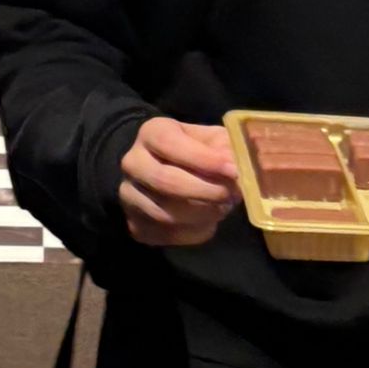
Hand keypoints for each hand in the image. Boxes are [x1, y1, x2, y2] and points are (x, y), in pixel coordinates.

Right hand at [120, 118, 240, 247]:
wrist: (165, 172)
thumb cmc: (196, 151)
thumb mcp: (212, 140)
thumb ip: (225, 148)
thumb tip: (239, 165)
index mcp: (152, 133)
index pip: (170, 144)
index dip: (203, 159)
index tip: (233, 171)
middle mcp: (133, 163)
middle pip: (165, 181)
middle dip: (205, 191)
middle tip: (232, 195)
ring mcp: (129, 196)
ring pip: (165, 213)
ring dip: (202, 214)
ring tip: (223, 207)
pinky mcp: (135, 224)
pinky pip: (166, 234)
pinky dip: (193, 232)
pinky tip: (208, 221)